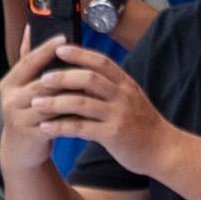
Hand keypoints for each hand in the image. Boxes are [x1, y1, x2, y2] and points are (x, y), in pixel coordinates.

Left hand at [4, 38, 162, 164]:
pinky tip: (46, 127)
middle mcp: (123, 96)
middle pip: (89, 79)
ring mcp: (118, 115)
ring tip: (36, 104)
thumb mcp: (131, 98)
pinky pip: (82, 128)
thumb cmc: (142, 124)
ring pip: (82, 104)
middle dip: (63, 77)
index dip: (80, 54)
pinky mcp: (113, 135)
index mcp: (126, 84)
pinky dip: (61, 127)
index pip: (101, 62)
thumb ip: (111, 87)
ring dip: (56, 103)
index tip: (59, 49)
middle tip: (42, 79)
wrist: (164, 150)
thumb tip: (83, 75)